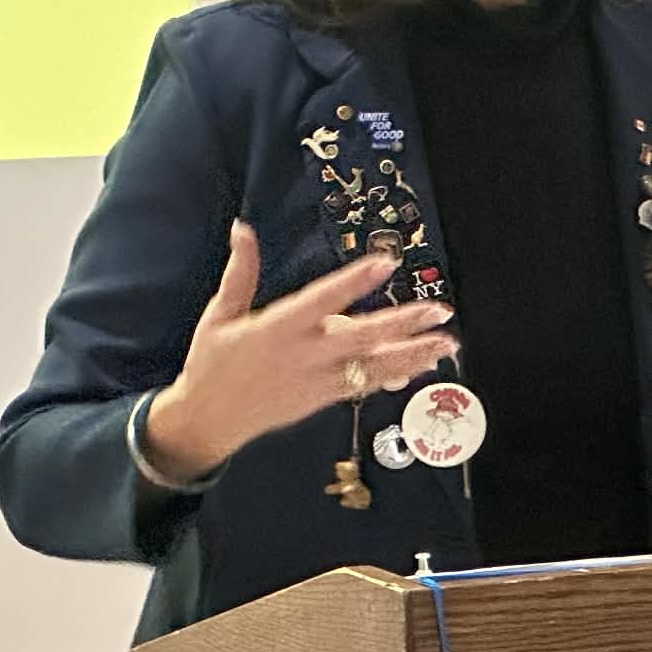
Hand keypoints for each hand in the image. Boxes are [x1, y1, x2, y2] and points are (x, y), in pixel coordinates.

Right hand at [143, 221, 455, 481]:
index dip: (354, 281)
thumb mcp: (219, 315)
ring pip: (371, 366)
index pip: (321, 299)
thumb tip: (241, 229)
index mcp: (276, 328)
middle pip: (359, 337)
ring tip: (446, 342)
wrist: (205, 421)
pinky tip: (423, 365)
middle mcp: (302, 354)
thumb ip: (240, 272)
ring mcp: (316, 380)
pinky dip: (395, 374)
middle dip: (402, 324)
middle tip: (438, 311)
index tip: (385, 262)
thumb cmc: (212, 363)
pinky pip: (365, 385)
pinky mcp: (323, 398)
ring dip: (412, 353)